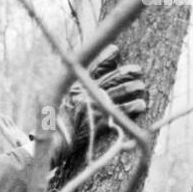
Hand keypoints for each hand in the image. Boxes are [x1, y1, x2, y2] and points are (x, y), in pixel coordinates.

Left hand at [0, 113, 31, 151]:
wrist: (26, 149)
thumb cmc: (23, 147)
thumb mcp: (21, 145)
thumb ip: (19, 142)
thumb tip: (18, 139)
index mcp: (10, 137)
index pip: (3, 130)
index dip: (0, 126)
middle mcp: (10, 134)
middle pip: (4, 126)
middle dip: (0, 121)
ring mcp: (13, 132)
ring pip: (7, 124)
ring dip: (4, 120)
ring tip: (1, 114)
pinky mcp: (17, 131)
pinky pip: (12, 124)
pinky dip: (9, 121)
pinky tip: (7, 117)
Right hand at [58, 43, 147, 158]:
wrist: (52, 141)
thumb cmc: (52, 122)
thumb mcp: (54, 99)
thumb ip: (69, 88)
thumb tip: (77, 76)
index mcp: (76, 86)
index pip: (92, 67)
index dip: (105, 58)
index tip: (115, 50)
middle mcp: (86, 94)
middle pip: (110, 79)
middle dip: (126, 73)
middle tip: (138, 70)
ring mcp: (93, 108)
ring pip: (117, 93)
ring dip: (131, 88)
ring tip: (141, 86)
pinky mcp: (98, 123)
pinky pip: (117, 113)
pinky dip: (130, 108)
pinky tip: (141, 105)